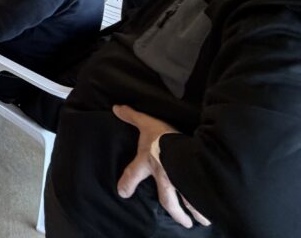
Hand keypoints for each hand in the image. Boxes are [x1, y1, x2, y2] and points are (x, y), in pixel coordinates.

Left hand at [113, 105, 209, 228]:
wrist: (187, 146)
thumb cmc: (163, 136)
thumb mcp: (146, 123)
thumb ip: (132, 116)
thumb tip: (116, 108)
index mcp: (149, 163)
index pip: (133, 174)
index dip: (127, 183)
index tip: (123, 193)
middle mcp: (165, 177)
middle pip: (168, 200)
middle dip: (175, 212)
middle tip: (184, 222)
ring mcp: (181, 182)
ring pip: (189, 202)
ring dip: (195, 212)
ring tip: (202, 221)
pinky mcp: (196, 183)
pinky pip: (201, 196)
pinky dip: (207, 206)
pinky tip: (213, 212)